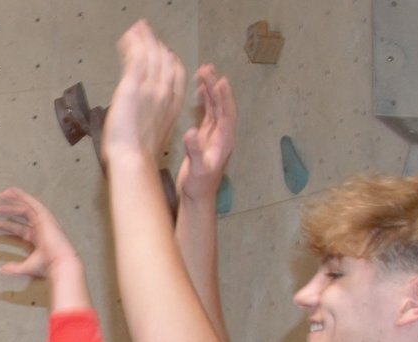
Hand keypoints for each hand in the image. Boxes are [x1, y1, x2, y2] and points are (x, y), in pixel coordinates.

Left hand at [0, 188, 79, 280]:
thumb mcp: (26, 266)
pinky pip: (31, 202)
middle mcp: (41, 227)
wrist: (59, 262)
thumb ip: (13, 267)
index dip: (7, 226)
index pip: (20, 228)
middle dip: (8, 211)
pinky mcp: (44, 216)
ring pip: (26, 206)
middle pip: (22, 215)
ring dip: (13, 200)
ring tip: (1, 195)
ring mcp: (43, 221)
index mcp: (38, 238)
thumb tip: (1, 270)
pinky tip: (11, 192)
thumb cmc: (48, 265)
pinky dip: (21, 196)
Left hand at [102, 21, 186, 165]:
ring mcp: (150, 87)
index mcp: (173, 103)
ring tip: (137, 28)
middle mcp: (164, 91)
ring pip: (150, 55)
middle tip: (146, 31)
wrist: (133, 159)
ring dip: (143, 39)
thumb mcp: (156, 133)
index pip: (176, 72)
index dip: (171, 59)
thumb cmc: (140, 155)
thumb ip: (155, 117)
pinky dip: (133, 44)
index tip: (164, 51)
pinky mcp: (132, 86)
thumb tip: (148, 115)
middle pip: (164, 59)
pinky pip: (135, 58)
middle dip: (155, 43)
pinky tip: (128, 37)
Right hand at [176, 65, 236, 202]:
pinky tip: (199, 90)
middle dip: (216, 87)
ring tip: (203, 72)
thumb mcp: (197, 169)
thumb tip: (190, 132)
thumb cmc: (199, 185)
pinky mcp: (206, 137)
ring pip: (215, 107)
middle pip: (222, 105)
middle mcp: (223, 134)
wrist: (198, 197)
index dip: (224, 97)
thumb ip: (195, 151)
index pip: (227, 114)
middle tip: (208, 69)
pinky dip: (205, 101)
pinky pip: (208, 114)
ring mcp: (215, 135)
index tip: (219, 81)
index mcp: (224, 140)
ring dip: (211, 90)